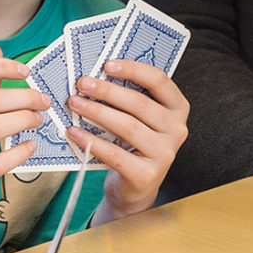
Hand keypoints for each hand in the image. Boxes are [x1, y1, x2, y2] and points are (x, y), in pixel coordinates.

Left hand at [73, 60, 190, 222]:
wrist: (135, 187)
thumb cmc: (133, 144)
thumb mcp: (139, 118)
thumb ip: (129, 98)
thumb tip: (98, 74)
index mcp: (177, 108)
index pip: (159, 80)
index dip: (133, 69)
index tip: (107, 65)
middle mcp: (177, 130)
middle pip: (139, 103)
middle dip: (107, 91)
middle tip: (82, 84)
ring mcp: (164, 154)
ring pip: (127, 127)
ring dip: (97, 112)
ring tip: (75, 103)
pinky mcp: (146, 175)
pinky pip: (115, 154)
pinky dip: (91, 141)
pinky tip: (74, 132)